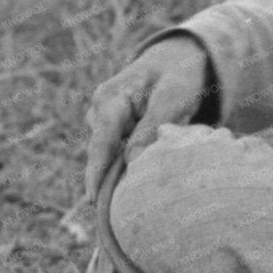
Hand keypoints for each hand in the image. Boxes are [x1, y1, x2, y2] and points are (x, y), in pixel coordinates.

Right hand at [83, 35, 216, 203]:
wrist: (180, 61)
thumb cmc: (178, 74)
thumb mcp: (173, 95)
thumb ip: (153, 125)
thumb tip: (132, 161)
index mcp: (110, 97)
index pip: (101, 140)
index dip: (96, 171)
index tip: (92, 199)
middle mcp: (100, 110)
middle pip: (102, 154)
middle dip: (109, 180)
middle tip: (120, 211)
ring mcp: (105, 122)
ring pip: (112, 157)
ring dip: (126, 170)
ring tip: (146, 179)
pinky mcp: (116, 132)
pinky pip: (120, 154)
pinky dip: (133, 164)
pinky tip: (148, 172)